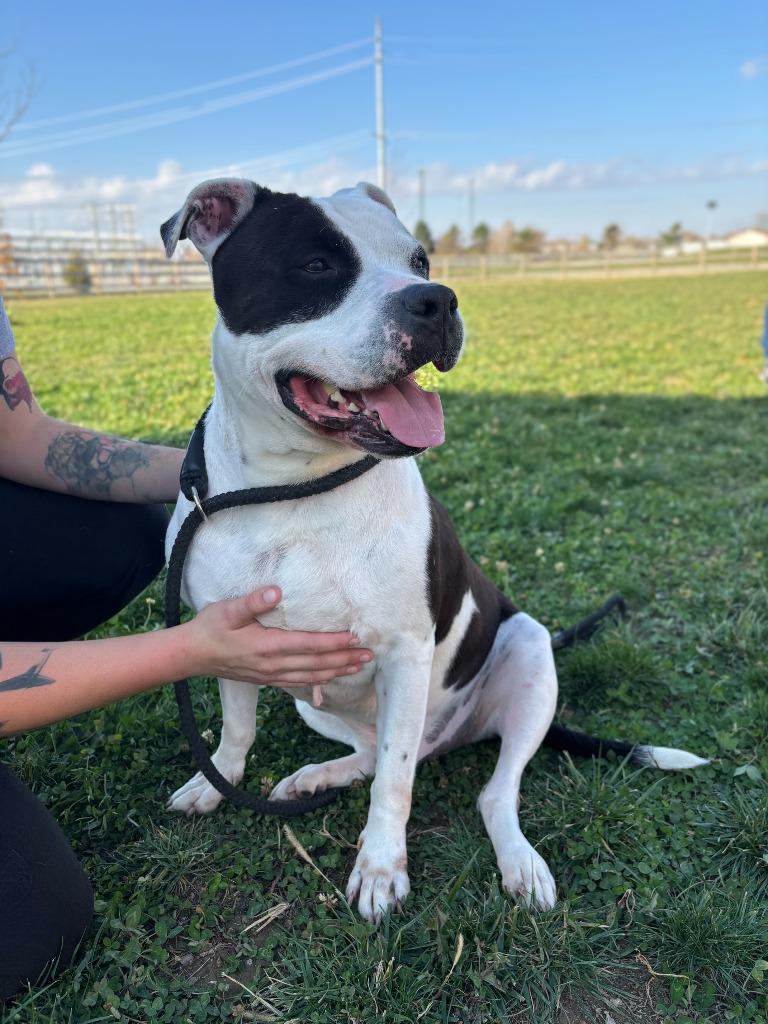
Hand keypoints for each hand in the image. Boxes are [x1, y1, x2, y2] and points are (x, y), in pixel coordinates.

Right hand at [183, 586, 372, 686]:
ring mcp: (271, 675)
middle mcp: (273, 665)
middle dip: (345, 660)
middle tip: (370, 655)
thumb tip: (276, 592)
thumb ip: (253, 602)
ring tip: (359, 667)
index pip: (309, 645)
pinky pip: (299, 682)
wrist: (191, 656)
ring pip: (311, 676)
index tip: (356, 638)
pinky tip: (330, 678)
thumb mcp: (227, 610)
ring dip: (337, 672)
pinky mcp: (268, 679)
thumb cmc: (210, 628)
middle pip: (317, 664)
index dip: (334, 643)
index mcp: (267, 646)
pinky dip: (319, 681)